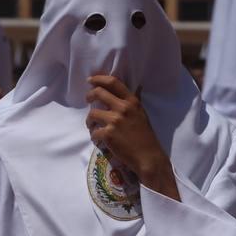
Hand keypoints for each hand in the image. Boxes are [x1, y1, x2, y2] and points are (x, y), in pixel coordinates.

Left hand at [85, 75, 176, 199]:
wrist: (148, 156)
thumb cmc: (146, 136)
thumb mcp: (142, 114)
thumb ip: (134, 102)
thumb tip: (137, 87)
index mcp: (132, 101)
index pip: (113, 82)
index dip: (99, 79)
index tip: (91, 80)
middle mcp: (123, 108)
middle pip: (99, 93)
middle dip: (89, 95)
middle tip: (88, 100)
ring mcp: (115, 121)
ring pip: (92, 114)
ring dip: (89, 120)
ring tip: (92, 126)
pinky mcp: (108, 135)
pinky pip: (94, 132)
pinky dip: (94, 136)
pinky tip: (98, 139)